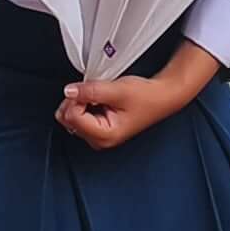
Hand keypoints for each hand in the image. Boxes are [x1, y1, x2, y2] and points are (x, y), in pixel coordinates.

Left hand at [57, 43, 219, 149]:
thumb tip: (69, 91)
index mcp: (104, 136)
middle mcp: (99, 140)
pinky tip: (100, 100)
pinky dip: (84, 104)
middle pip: (68, 119)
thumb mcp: (117, 90)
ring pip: (71, 117)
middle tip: (94, 92)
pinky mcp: (98, 128)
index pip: (72, 116)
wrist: (162, 97)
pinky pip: (79, 116)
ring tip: (100, 96)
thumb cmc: (146, 97)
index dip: (77, 98)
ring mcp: (98, 136)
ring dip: (80, 102)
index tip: (90, 91)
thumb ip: (90, 91)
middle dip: (76, 101)